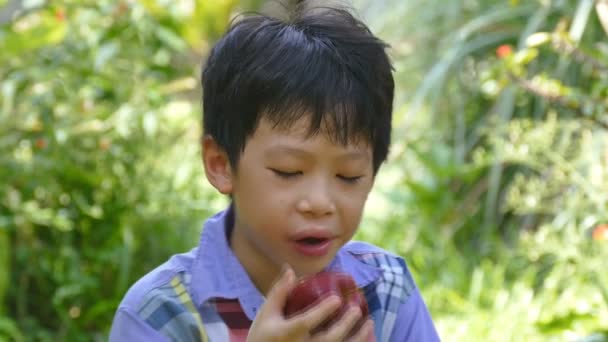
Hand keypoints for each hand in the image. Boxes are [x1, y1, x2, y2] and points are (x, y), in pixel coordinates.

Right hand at [246, 266, 374, 341]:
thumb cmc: (262, 336)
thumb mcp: (266, 314)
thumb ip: (279, 292)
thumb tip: (290, 269)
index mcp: (286, 333)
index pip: (306, 322)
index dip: (322, 311)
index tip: (336, 299)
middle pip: (328, 339)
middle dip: (345, 325)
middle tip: (356, 309)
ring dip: (357, 338)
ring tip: (369, 323)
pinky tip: (365, 338)